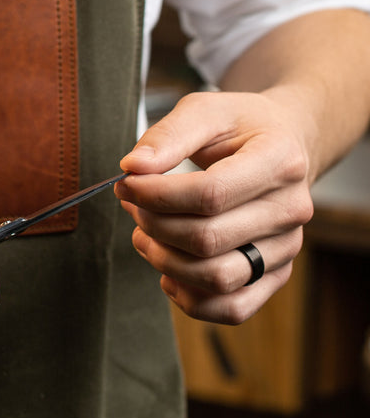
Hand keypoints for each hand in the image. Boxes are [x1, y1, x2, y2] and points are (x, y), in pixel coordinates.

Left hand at [115, 91, 313, 323]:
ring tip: (143, 234)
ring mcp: (287, 247)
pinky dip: (192, 300)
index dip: (157, 195)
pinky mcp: (277, 273)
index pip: (211, 193)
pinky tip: (167, 272)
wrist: (283, 142)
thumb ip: (168, 135)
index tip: (125, 183)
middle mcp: (291, 209)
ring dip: (165, 261)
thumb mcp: (205, 110)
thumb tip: (132, 167)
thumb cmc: (240, 125)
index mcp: (279, 161)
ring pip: (218, 278)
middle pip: (209, 239)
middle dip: (154, 224)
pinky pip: (234, 307)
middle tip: (129, 204)